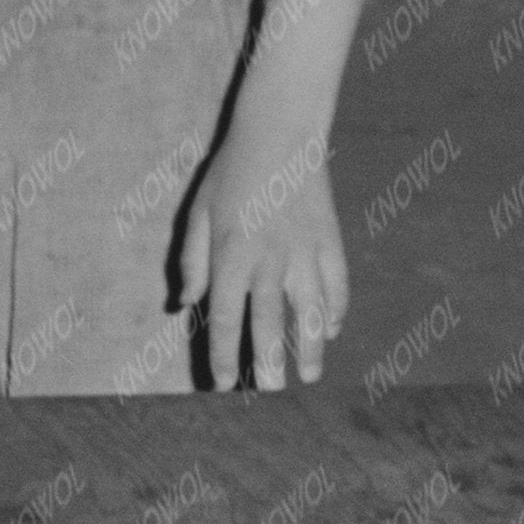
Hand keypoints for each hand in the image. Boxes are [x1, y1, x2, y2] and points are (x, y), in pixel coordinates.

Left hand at [177, 129, 348, 389]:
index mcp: (232, 253)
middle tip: (269, 391)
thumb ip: (193, 261)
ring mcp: (306, 250)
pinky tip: (330, 333)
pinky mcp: (331, 239)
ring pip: (311, 310)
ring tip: (309, 376)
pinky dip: (336, 311)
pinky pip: (337, 284)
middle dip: (269, 360)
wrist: (280, 132)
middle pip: (270, 320)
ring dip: (311, 347)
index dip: (223, 353)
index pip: (226, 315)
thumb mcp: (198, 213)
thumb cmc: (231, 173)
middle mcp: (270, 257)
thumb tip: (185, 304)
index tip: (222, 383)